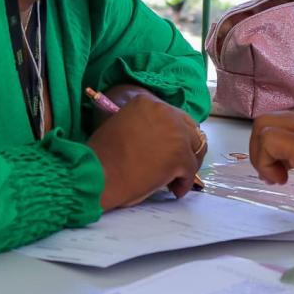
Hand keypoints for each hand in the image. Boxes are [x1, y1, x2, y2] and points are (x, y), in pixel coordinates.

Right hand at [88, 96, 206, 208]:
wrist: (98, 174)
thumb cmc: (103, 156)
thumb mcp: (123, 126)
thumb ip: (145, 128)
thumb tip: (162, 144)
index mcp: (148, 103)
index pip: (174, 117)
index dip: (174, 136)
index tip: (169, 150)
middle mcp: (165, 112)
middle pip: (190, 130)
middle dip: (187, 149)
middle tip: (178, 166)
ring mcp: (175, 133)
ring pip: (195, 149)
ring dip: (188, 165)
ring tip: (175, 180)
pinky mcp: (180, 156)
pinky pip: (190, 170)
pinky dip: (184, 182)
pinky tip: (174, 190)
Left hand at [248, 112, 293, 212]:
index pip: (292, 123)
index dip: (279, 147)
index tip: (285, 172)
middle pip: (271, 118)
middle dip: (261, 148)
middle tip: (274, 174)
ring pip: (263, 124)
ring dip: (261, 155)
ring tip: (276, 178)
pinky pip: (268, 140)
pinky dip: (265, 162)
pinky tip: (281, 180)